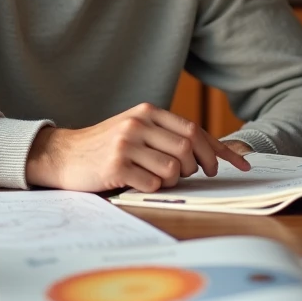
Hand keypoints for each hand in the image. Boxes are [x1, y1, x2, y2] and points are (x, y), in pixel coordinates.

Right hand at [25, 103, 251, 191]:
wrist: (61, 155)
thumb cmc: (104, 147)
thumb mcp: (135, 130)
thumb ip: (166, 135)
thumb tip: (210, 151)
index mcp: (148, 112)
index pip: (195, 129)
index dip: (220, 150)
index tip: (240, 165)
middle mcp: (139, 124)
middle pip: (189, 148)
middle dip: (199, 166)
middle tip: (193, 175)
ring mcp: (127, 144)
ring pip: (174, 168)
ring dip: (172, 180)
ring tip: (154, 177)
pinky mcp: (116, 165)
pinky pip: (153, 183)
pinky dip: (151, 188)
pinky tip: (136, 182)